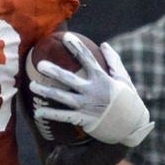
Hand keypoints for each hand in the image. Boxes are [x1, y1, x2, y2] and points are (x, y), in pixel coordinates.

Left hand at [30, 35, 154, 146]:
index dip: (76, 47)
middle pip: (69, 79)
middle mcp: (92, 92)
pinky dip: (50, 115)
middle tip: (40, 64)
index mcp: (102, 79)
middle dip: (54, 71)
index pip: (87, 59)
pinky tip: (37, 113)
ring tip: (32, 85)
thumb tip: (103, 44)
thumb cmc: (128, 100)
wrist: (132, 127)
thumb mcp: (124, 79)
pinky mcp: (83, 120)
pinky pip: (63, 117)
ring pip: (62, 98)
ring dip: (46, 92)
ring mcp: (86, 106)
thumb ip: (114, 61)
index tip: (66, 37)